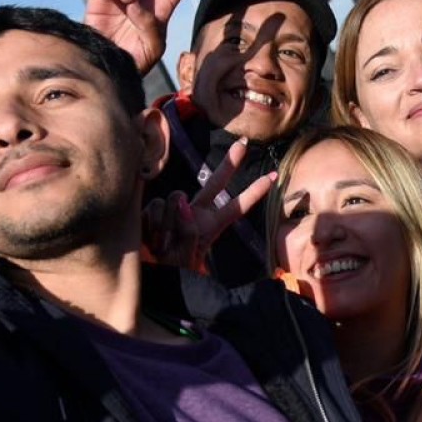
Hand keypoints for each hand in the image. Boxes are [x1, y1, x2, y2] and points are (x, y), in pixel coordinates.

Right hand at [142, 137, 273, 271]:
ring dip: (168, 223)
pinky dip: (153, 224)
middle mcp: (194, 213)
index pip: (236, 207)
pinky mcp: (153, 209)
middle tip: (244, 144)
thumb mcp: (186, 258)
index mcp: (209, 226)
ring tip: (163, 246)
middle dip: (229, 163)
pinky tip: (151, 238)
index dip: (253, 193)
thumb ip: (188, 231)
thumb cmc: (171, 272)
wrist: (147, 276)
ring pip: (176, 198)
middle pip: (215, 183)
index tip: (273, 178)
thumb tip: (181, 202)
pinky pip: (155, 206)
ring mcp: (174, 209)